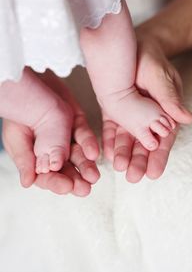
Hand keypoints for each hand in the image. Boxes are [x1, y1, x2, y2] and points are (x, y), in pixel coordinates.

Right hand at [2, 70, 99, 195]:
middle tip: (84, 188)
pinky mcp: (78, 123)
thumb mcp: (17, 138)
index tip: (66, 187)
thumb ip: (26, 159)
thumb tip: (28, 182)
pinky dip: (89, 144)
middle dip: (76, 180)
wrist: (30, 83)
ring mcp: (67, 137)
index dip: (56, 183)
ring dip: (86, 166)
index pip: (47, 176)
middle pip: (66, 169)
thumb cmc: (18, 112)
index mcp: (36, 157)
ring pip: (78, 156)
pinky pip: (85, 136)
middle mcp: (53, 150)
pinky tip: (92, 153)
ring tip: (93, 176)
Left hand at [102, 31, 191, 181]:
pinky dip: (109, 139)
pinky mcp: (114, 108)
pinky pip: (111, 126)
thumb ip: (170, 99)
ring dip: (123, 153)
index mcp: (162, 112)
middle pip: (143, 143)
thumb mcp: (162, 77)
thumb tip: (186, 119)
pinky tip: (107, 151)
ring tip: (119, 167)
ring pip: (127, 138)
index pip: (162, 139)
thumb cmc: (152, 59)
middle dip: (138, 160)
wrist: (134, 45)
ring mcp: (129, 113)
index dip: (158, 156)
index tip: (153, 173)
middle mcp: (146, 116)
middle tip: (132, 176)